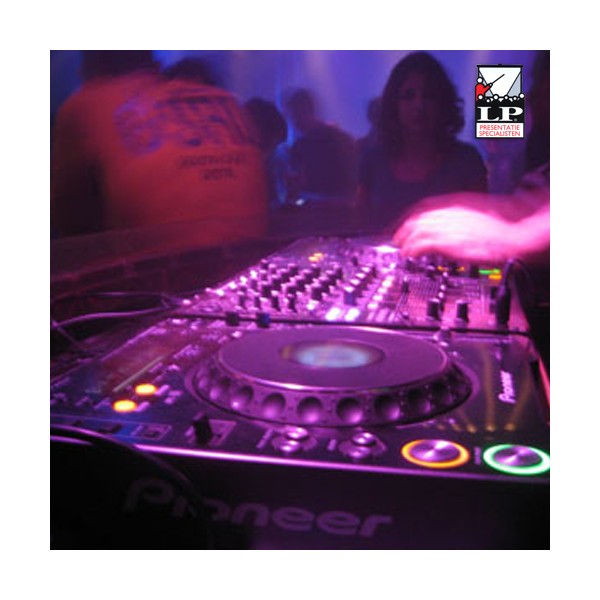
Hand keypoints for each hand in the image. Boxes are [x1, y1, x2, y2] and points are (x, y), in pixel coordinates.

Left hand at [393, 206, 519, 262]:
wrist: (511, 235)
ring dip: (405, 242)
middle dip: (402, 230)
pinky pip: (419, 245)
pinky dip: (411, 250)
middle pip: (414, 219)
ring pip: (413, 232)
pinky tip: (410, 255)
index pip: (422, 206)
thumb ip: (459, 216)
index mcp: (454, 202)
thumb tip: (450, 224)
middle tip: (397, 240)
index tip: (403, 224)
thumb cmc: (500, 227)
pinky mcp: (444, 242)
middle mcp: (446, 212)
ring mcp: (444, 226)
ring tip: (402, 251)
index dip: (409, 216)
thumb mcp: (476, 213)